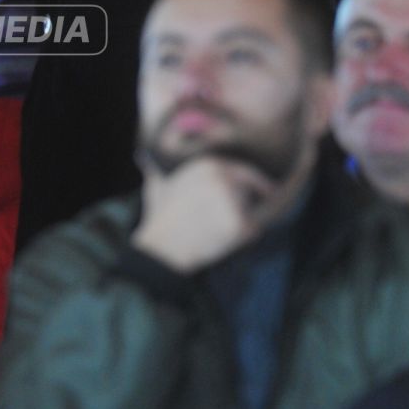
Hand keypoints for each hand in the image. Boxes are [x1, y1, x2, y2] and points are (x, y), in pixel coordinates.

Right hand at [134, 156, 273, 272]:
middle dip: (243, 204)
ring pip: (251, 211)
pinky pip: (252, 231)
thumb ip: (156, 171)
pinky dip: (242, 239)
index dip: (253, 184)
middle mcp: (223, 177)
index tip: (265, 192)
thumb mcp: (156, 188)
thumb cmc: (159, 220)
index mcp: (208, 165)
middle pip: (250, 190)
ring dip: (240, 221)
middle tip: (228, 221)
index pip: (244, 172)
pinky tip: (219, 242)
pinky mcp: (239, 223)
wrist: (161, 248)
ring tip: (212, 232)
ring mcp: (232, 200)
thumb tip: (143, 159)